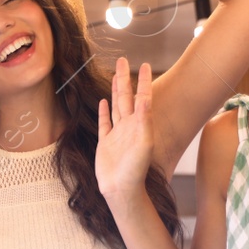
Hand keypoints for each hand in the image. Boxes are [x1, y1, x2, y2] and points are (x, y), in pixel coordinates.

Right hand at [96, 57, 156, 199]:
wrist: (122, 188)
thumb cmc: (136, 169)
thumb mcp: (144, 142)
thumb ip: (144, 119)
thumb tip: (145, 98)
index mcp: (139, 124)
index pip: (142, 96)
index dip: (142, 81)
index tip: (143, 64)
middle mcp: (129, 126)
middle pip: (125, 96)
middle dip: (125, 78)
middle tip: (123, 60)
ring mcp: (117, 133)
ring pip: (116, 106)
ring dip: (115, 90)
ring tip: (115, 76)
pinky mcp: (105, 142)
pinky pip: (105, 122)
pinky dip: (103, 111)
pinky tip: (103, 102)